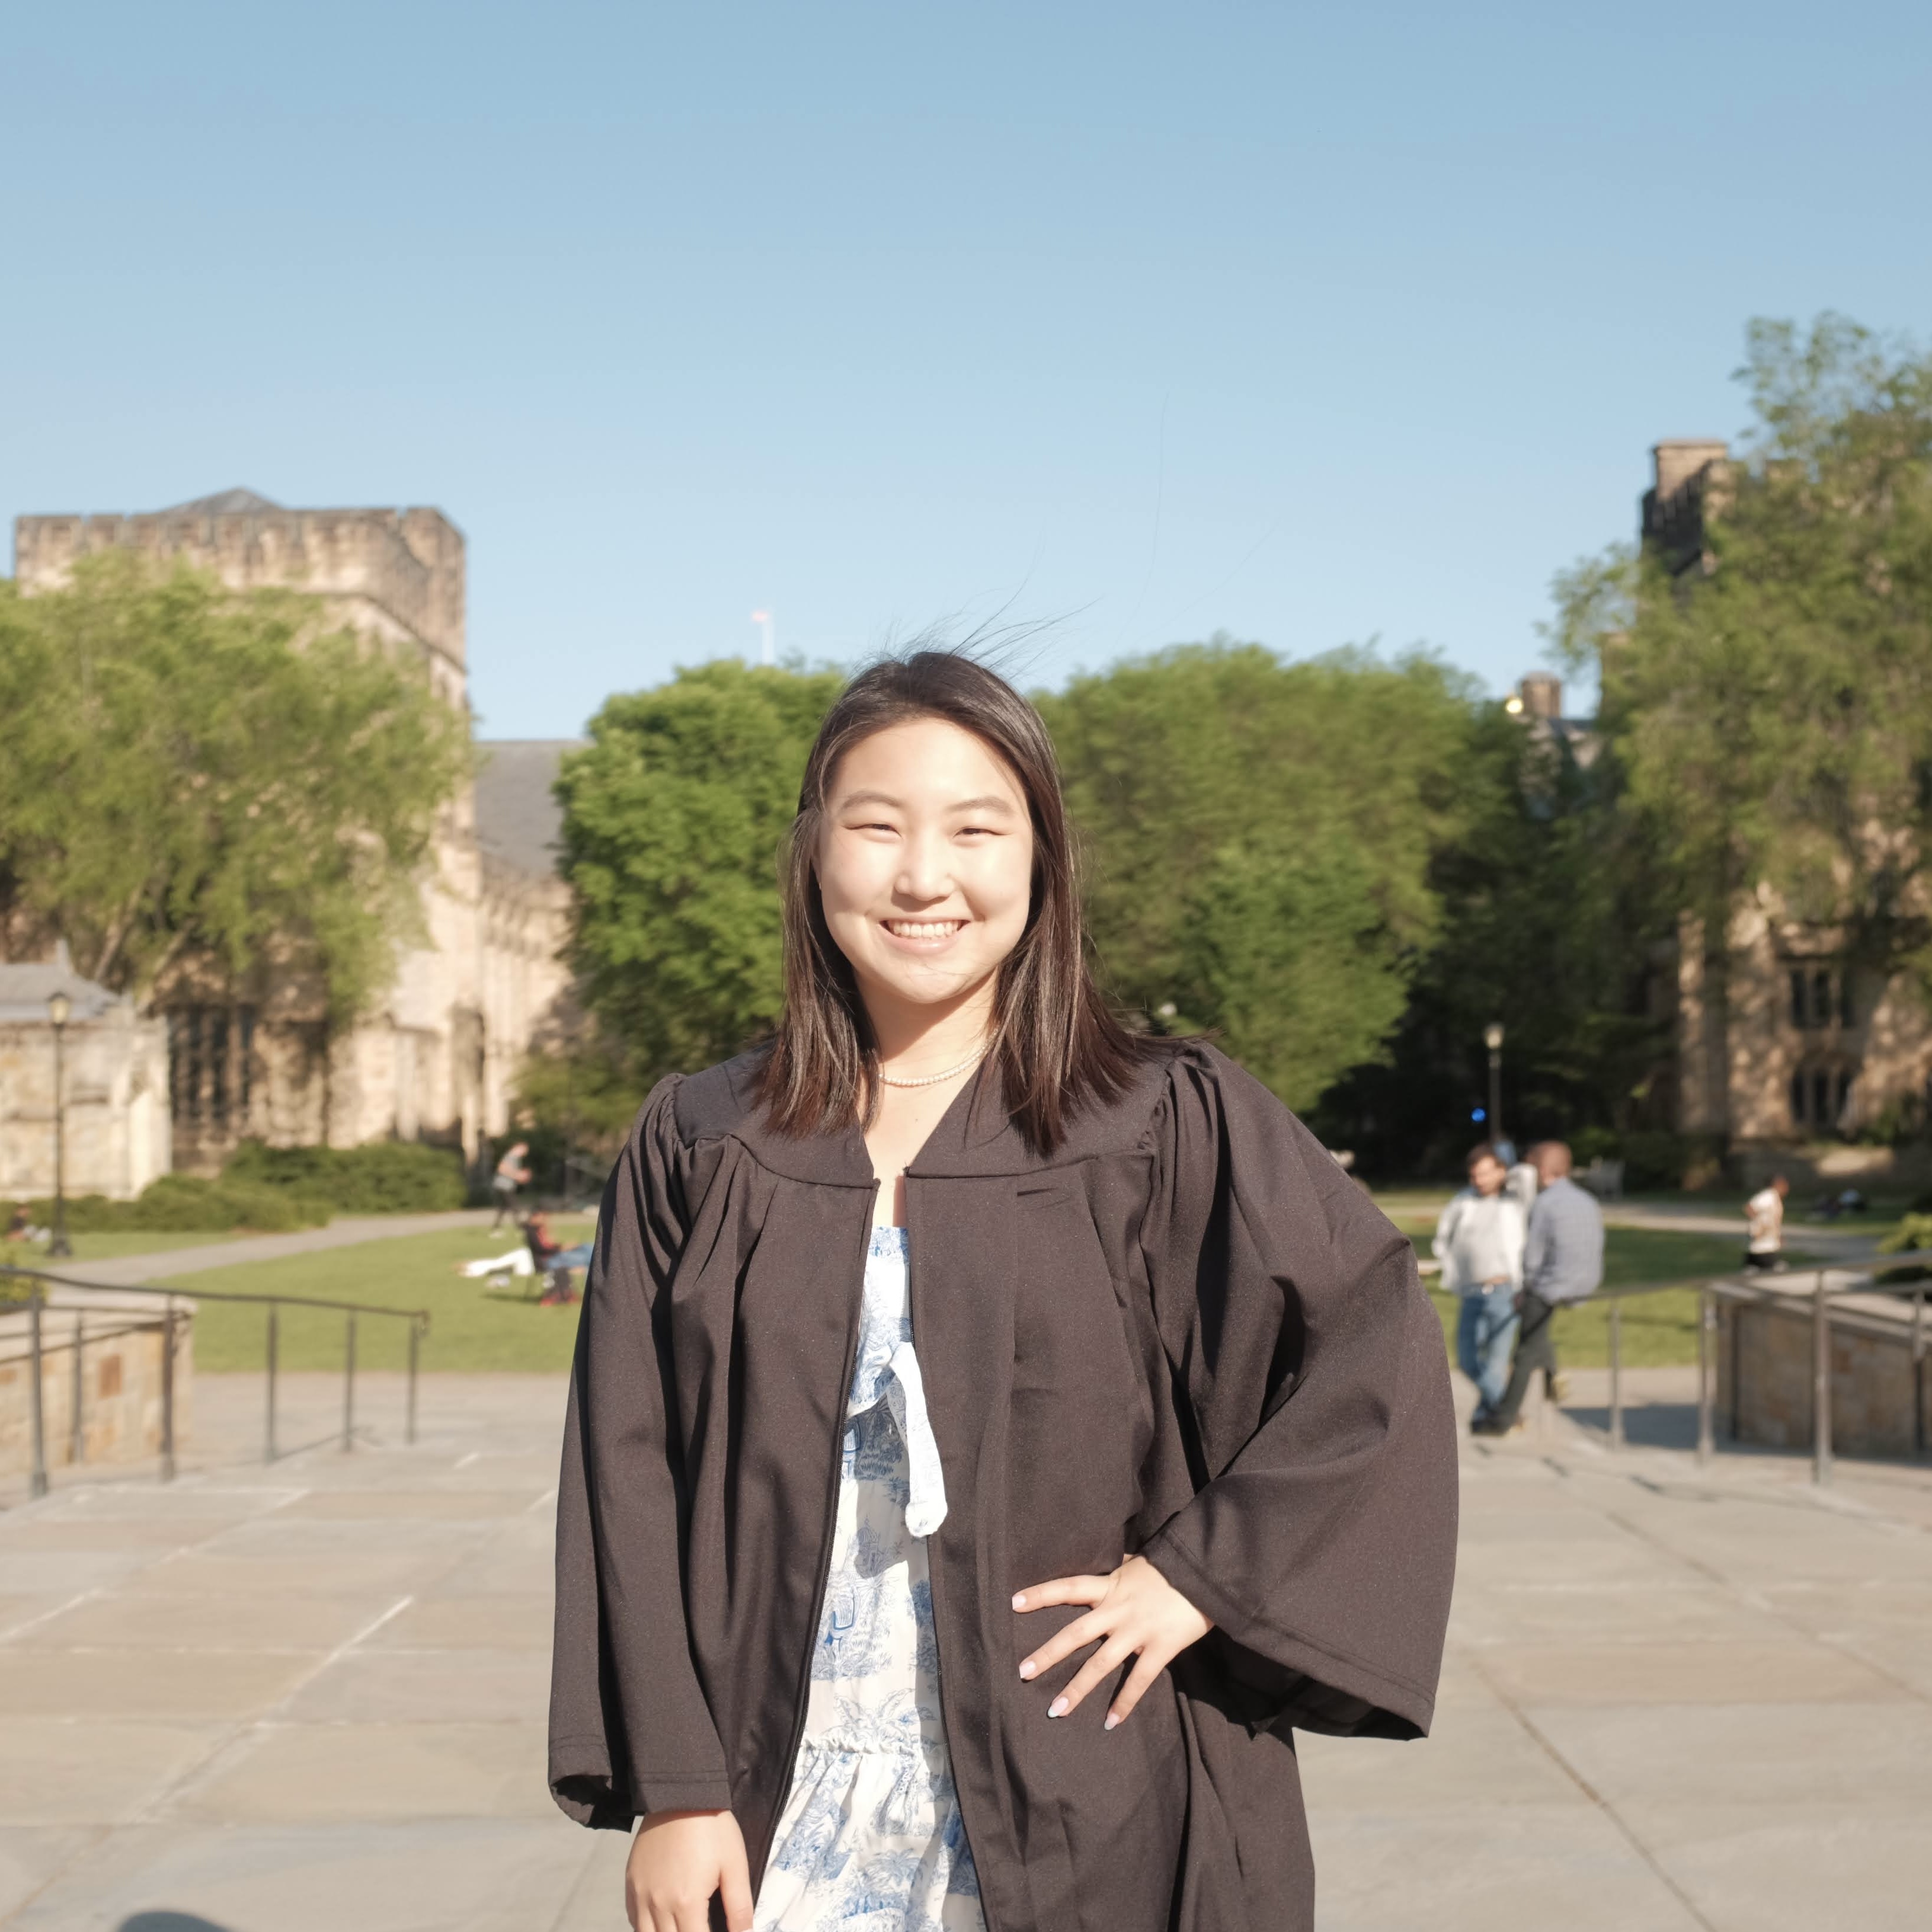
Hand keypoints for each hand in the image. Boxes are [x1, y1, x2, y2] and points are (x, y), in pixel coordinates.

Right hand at [625, 1808, 752, 1931]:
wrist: (681, 1792)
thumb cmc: (712, 1828)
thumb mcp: (735, 1865)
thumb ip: (739, 1907)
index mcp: (687, 1903)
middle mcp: (658, 1904)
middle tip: (699, 1926)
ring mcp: (640, 1893)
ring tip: (682, 1926)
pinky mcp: (631, 1882)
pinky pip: (634, 1919)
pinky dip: (647, 1927)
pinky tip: (661, 1922)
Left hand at [1013, 1554, 1212, 1729]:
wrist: (1207, 1573)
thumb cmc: (1172, 1566)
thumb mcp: (1138, 1562)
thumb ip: (1119, 1570)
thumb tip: (1108, 1564)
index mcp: (1110, 1586)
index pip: (1068, 1587)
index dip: (1041, 1594)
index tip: (1013, 1603)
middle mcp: (1118, 1610)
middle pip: (1075, 1634)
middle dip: (1048, 1655)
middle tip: (1022, 1672)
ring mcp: (1137, 1632)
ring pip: (1100, 1664)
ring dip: (1076, 1689)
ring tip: (1055, 1711)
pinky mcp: (1160, 1649)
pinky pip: (1138, 1681)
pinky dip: (1124, 1703)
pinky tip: (1110, 1723)